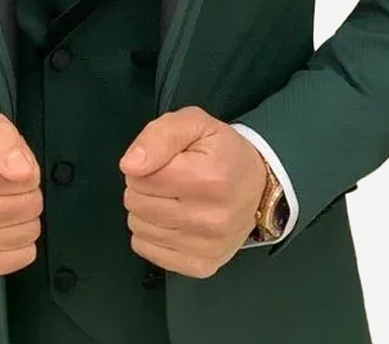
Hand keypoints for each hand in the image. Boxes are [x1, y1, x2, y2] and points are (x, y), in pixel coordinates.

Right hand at [0, 104, 41, 278]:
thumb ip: (4, 138)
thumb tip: (23, 172)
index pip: (27, 179)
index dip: (25, 168)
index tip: (7, 164)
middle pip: (30, 208)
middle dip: (26, 193)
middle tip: (5, 184)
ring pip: (27, 235)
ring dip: (23, 218)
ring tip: (1, 203)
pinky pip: (18, 259)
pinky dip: (18, 244)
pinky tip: (1, 227)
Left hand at [119, 106, 265, 278]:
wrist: (259, 186)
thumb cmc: (222, 151)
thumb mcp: (194, 122)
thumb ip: (159, 136)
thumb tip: (129, 165)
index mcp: (208, 178)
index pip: (140, 177)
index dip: (145, 163)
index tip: (165, 161)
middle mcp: (211, 219)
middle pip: (136, 203)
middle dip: (144, 187)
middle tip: (169, 179)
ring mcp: (207, 247)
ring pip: (139, 228)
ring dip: (147, 211)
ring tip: (172, 198)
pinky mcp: (202, 266)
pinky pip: (147, 250)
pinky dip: (152, 234)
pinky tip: (173, 221)